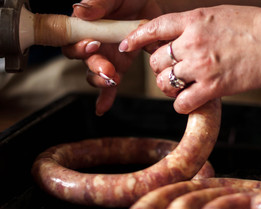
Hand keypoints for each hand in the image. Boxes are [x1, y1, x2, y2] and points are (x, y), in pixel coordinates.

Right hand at [62, 0, 161, 115]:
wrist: (150, 7)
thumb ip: (99, 3)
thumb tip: (80, 10)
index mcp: (88, 27)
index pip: (73, 40)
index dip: (78, 46)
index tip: (93, 45)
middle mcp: (94, 44)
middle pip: (85, 61)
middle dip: (95, 66)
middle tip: (108, 68)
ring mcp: (107, 57)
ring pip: (97, 74)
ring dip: (102, 80)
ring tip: (114, 78)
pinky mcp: (119, 66)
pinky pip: (110, 85)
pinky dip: (106, 97)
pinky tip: (102, 108)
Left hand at [120, 5, 260, 113]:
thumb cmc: (254, 27)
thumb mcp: (219, 15)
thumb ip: (195, 25)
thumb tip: (178, 36)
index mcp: (193, 20)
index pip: (154, 28)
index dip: (135, 37)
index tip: (126, 45)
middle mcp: (192, 42)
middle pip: (155, 60)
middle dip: (158, 68)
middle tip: (170, 71)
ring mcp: (201, 66)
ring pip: (164, 82)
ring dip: (167, 87)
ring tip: (179, 87)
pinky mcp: (213, 88)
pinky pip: (181, 103)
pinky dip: (181, 104)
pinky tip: (189, 101)